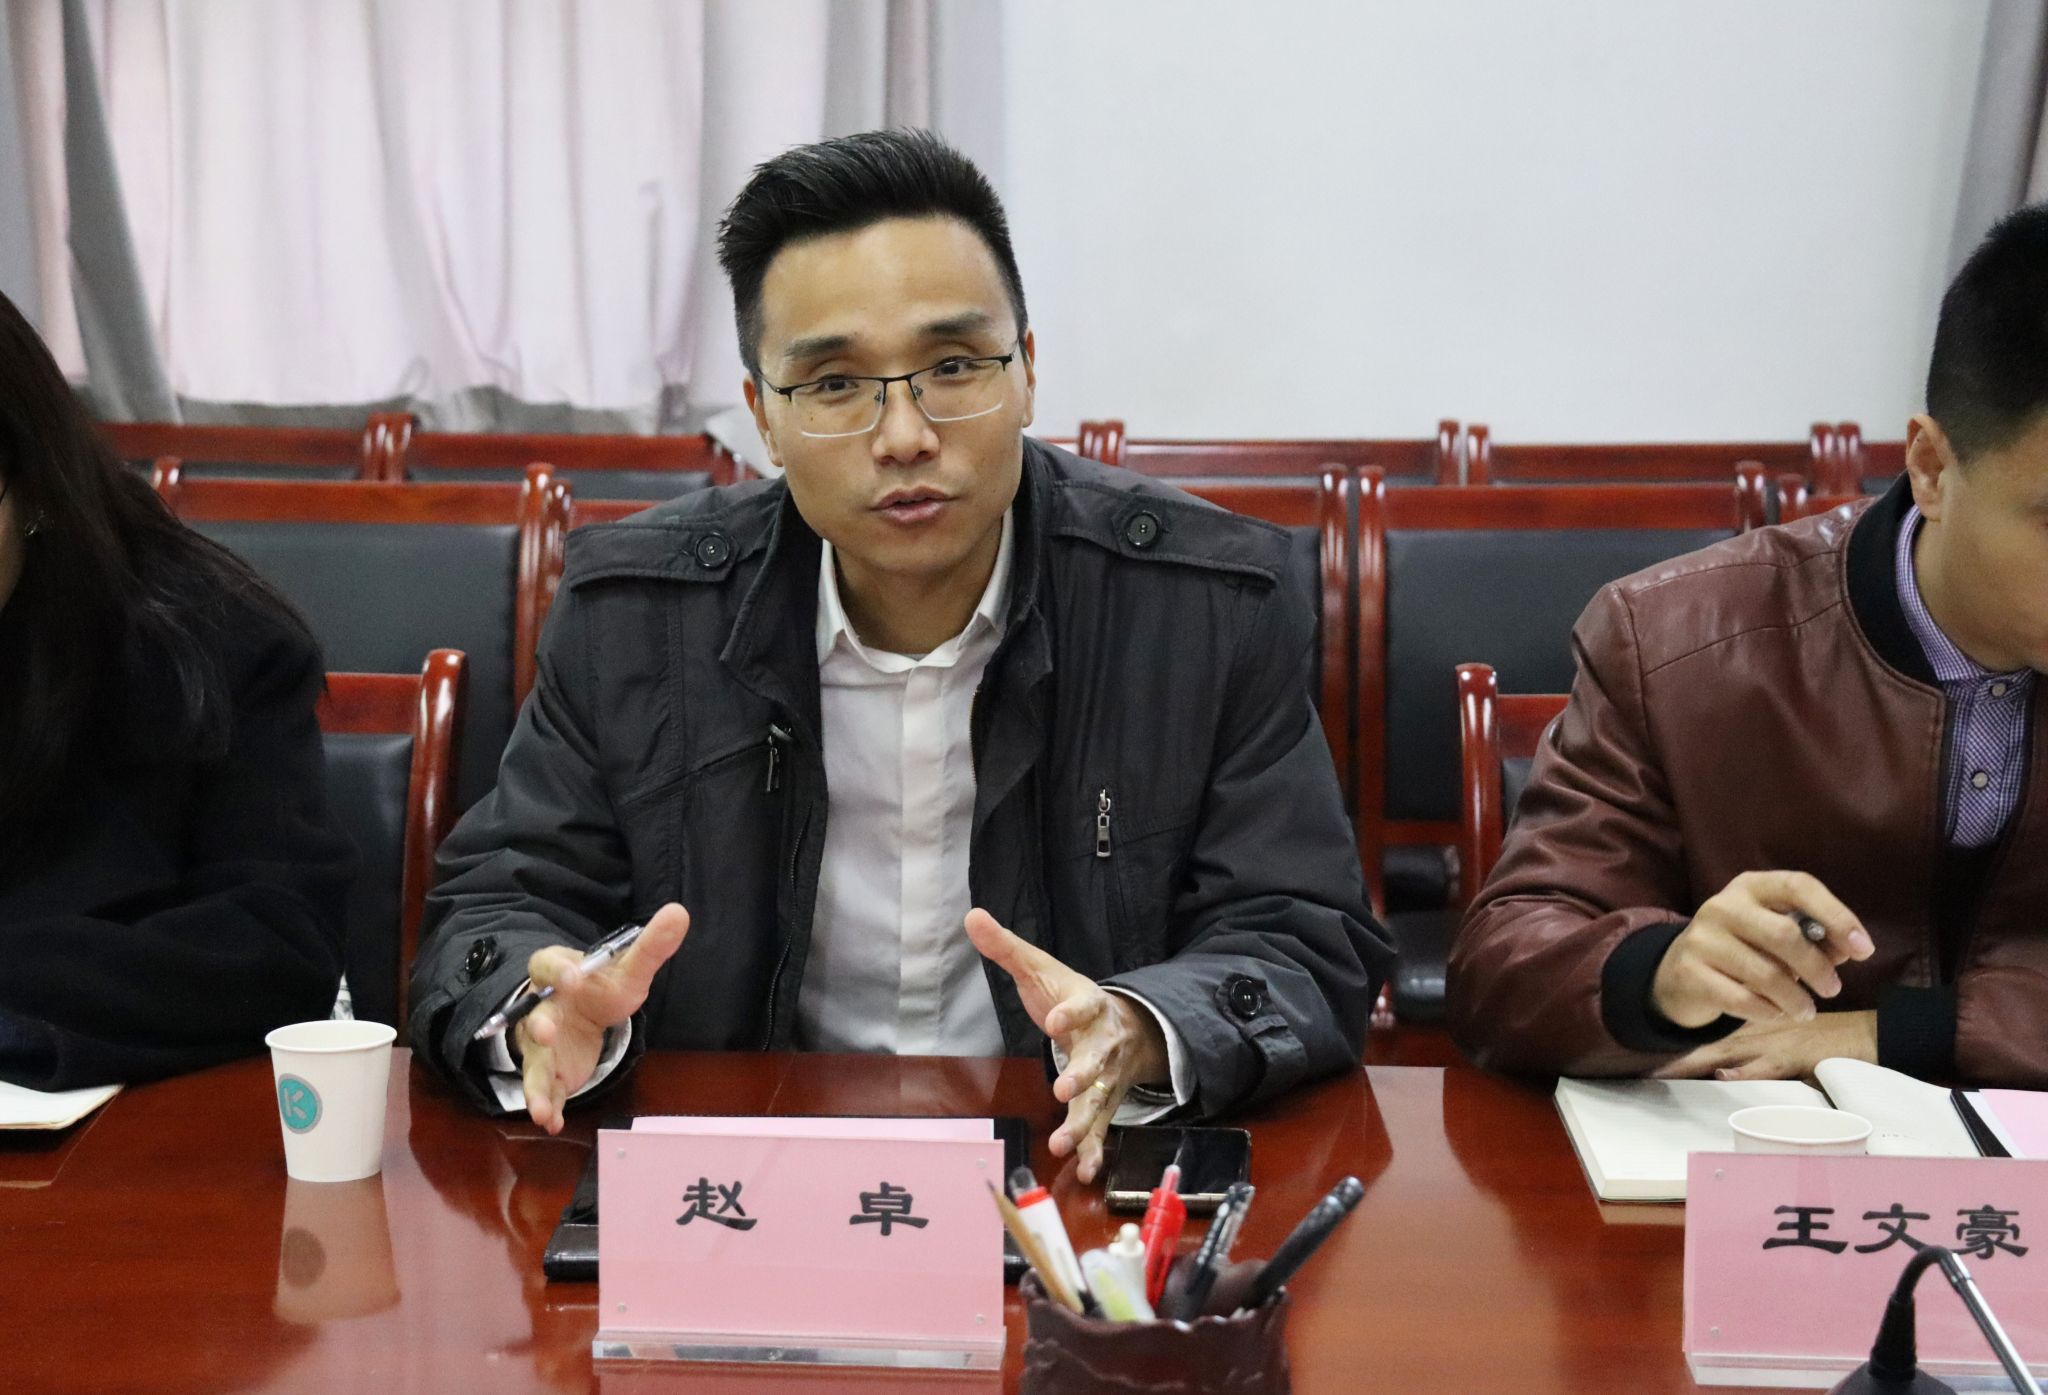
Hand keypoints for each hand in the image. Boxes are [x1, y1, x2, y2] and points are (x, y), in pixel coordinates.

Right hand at [514, 903, 689, 1133]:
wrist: (585, 1011)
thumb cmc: (601, 985)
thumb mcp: (629, 968)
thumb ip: (651, 946)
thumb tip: (680, 912)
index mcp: (558, 972)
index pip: (549, 964)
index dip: (560, 969)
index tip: (575, 975)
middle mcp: (542, 1007)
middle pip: (535, 1016)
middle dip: (539, 1025)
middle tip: (547, 1030)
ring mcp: (542, 1043)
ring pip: (534, 1062)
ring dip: (535, 1084)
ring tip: (540, 1108)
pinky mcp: (550, 1071)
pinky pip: (545, 1089)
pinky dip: (548, 1105)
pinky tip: (553, 1122)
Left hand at [964, 908, 1169, 1183]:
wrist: (1125, 1022)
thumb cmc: (1070, 996)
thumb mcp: (1041, 969)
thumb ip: (1006, 948)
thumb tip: (972, 916)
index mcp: (1089, 1004)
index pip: (1082, 1005)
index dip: (1070, 1013)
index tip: (1053, 1021)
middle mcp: (1104, 1042)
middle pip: (1097, 1058)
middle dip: (1081, 1074)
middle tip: (1062, 1088)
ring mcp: (1107, 1075)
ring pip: (1099, 1099)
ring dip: (1083, 1122)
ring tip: (1063, 1141)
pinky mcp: (1104, 1101)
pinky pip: (1103, 1127)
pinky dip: (1096, 1149)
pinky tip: (1085, 1169)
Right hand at [1652, 871, 1873, 1028]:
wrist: (1681, 971)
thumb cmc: (1743, 948)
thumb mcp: (1776, 933)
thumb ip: (1813, 937)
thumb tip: (1846, 949)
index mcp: (1752, 886)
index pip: (1798, 886)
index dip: (1836, 915)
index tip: (1863, 950)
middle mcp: (1723, 905)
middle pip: (1783, 934)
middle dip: (1817, 967)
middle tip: (1833, 989)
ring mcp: (1702, 938)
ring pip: (1764, 973)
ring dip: (1796, 999)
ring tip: (1806, 1011)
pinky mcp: (1689, 972)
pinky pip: (1741, 999)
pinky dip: (1768, 1012)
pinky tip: (1776, 1014)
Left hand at [1654, 1009, 1877, 1080]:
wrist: (1871, 1033)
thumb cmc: (1831, 1036)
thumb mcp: (1790, 1037)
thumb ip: (1761, 1051)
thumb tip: (1727, 1070)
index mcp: (1756, 1028)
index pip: (1711, 1037)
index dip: (1682, 1049)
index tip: (1651, 1062)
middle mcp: (1759, 1034)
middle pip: (1709, 1046)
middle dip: (1678, 1060)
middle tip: (1646, 1071)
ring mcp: (1776, 1045)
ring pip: (1729, 1053)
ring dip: (1698, 1064)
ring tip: (1665, 1075)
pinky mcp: (1798, 1058)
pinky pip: (1768, 1066)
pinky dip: (1746, 1072)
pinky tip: (1725, 1077)